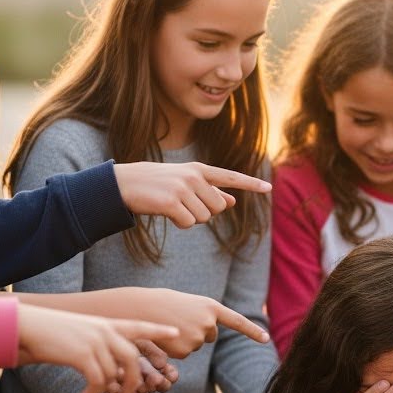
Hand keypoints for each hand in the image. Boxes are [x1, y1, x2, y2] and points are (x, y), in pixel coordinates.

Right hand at [13, 303, 179, 392]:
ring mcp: (94, 341)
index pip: (139, 325)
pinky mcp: (82, 354)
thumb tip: (109, 371)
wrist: (25, 326)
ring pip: (115, 372)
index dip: (158, 329)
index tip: (176, 332)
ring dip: (109, 389)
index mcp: (105, 324)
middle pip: (133, 358)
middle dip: (136, 379)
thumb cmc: (50, 332)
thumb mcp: (79, 333)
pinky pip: (98, 380)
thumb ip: (98, 345)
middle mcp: (104, 330)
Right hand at [79, 287, 268, 359]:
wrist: (141, 308)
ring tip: (170, 325)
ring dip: (183, 339)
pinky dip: (174, 348)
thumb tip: (208, 335)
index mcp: (211, 307)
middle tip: (179, 320)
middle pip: (209, 336)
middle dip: (197, 331)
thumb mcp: (187, 304)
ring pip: (194, 346)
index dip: (252, 331)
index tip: (266, 339)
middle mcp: (209, 322)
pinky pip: (183, 354)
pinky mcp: (185, 350)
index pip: (237, 321)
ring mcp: (198, 337)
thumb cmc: (162, 302)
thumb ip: (203, 316)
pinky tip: (166, 337)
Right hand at [114, 161, 271, 228]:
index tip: (268, 188)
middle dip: (204, 212)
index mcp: (199, 169)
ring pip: (204, 218)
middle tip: (182, 204)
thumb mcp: (185, 183)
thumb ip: (209, 191)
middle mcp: (194, 176)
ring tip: (172, 205)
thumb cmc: (156, 185)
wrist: (124, 184)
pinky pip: (189, 223)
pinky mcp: (172, 201)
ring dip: (190, 218)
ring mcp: (183, 188)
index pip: (230, 177)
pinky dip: (179, 223)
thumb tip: (232, 201)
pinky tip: (166, 212)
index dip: (250, 184)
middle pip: (218, 208)